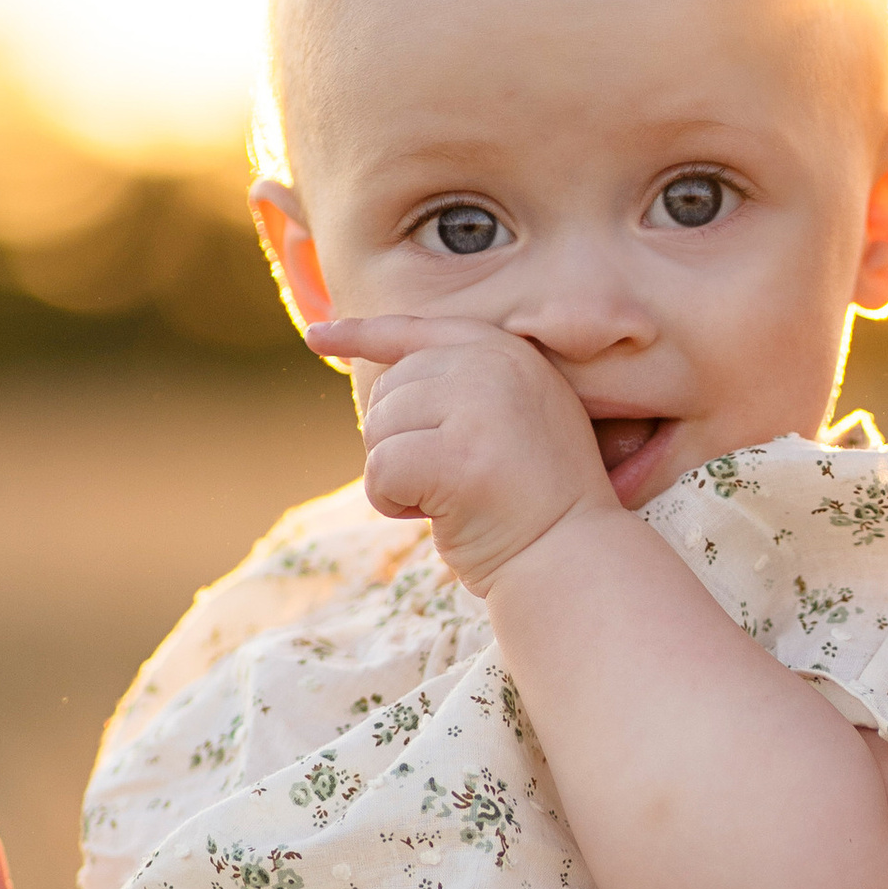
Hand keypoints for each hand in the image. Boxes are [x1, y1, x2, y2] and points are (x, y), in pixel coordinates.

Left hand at [306, 313, 618, 593]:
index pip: (414, 330)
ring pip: (378, 430)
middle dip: (399, 444)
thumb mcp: (508, 420)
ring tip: (453, 497)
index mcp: (505, 351)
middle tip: (452, 479)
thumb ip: (458, 387)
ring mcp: (479, 405)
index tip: (315, 337)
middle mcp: (493, 365)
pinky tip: (439, 515)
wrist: (573, 558)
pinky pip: (380, 470)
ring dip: (398, 477)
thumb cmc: (533, 503)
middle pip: (387, 391)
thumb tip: (371, 372)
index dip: (359, 334)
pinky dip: (393, 503)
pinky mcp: (458, 453)